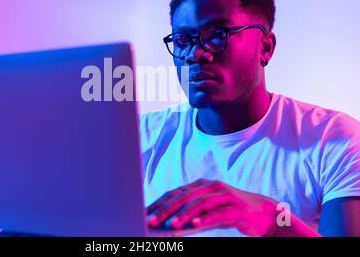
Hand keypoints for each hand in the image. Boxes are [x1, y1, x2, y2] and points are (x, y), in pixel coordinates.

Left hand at [147, 179, 279, 236]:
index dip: (160, 203)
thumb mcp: (210, 211)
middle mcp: (212, 187)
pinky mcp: (237, 207)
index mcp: (202, 186)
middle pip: (185, 197)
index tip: (146, 213)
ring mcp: (225, 195)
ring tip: (171, 225)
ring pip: (200, 203)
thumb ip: (193, 214)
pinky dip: (206, 219)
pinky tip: (195, 225)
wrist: (264, 213)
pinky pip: (219, 213)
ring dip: (184, 214)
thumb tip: (170, 224)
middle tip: (152, 220)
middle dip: (166, 209)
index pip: (176, 193)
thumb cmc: (231, 212)